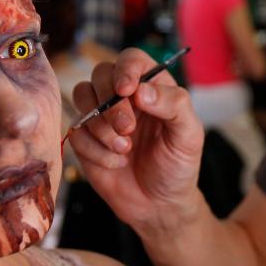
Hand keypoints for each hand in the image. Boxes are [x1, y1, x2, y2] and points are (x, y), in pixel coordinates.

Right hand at [68, 49, 204, 235]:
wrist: (158, 206)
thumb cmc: (178, 166)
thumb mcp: (189, 135)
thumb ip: (174, 105)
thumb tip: (143, 90)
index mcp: (152, 87)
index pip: (131, 60)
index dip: (125, 69)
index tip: (126, 90)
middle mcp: (124, 97)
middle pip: (100, 74)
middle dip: (111, 103)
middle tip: (128, 130)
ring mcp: (101, 116)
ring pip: (82, 97)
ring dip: (100, 126)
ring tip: (124, 150)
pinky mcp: (85, 139)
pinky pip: (76, 132)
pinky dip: (95, 150)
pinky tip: (116, 163)